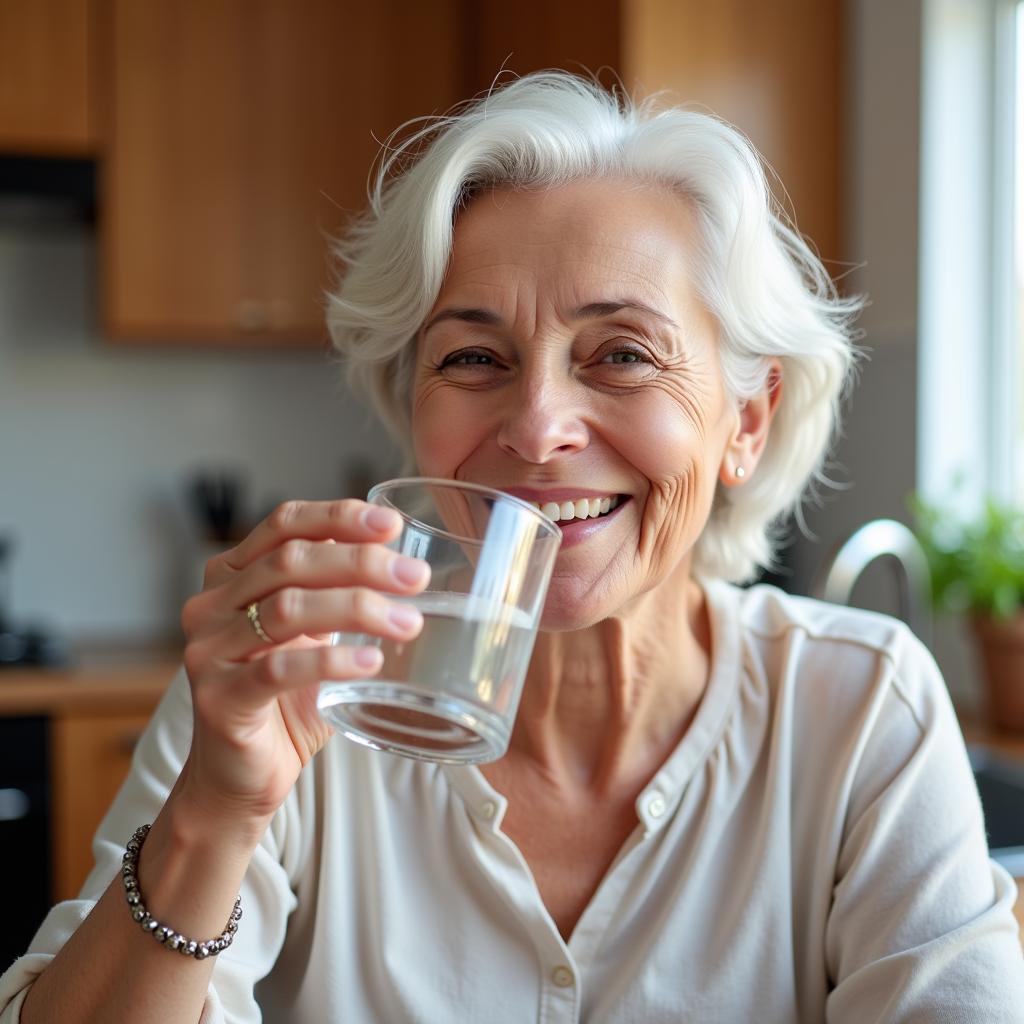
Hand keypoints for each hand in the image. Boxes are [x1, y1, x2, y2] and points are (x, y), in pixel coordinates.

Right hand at [177, 499, 428, 830]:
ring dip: (358, 608)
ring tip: (408, 622)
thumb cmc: (283, 701)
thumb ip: (334, 593)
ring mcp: (208, 650)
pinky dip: (332, 661)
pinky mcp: (219, 698)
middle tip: (415, 577)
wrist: (239, 778)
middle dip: (361, 563)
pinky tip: (372, 661)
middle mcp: (209, 604)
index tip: (392, 525)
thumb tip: (397, 557)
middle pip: (291, 562)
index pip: (283, 524)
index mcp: (230, 576)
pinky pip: (280, 669)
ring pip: (288, 609)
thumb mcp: (311, 635)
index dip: (338, 517)